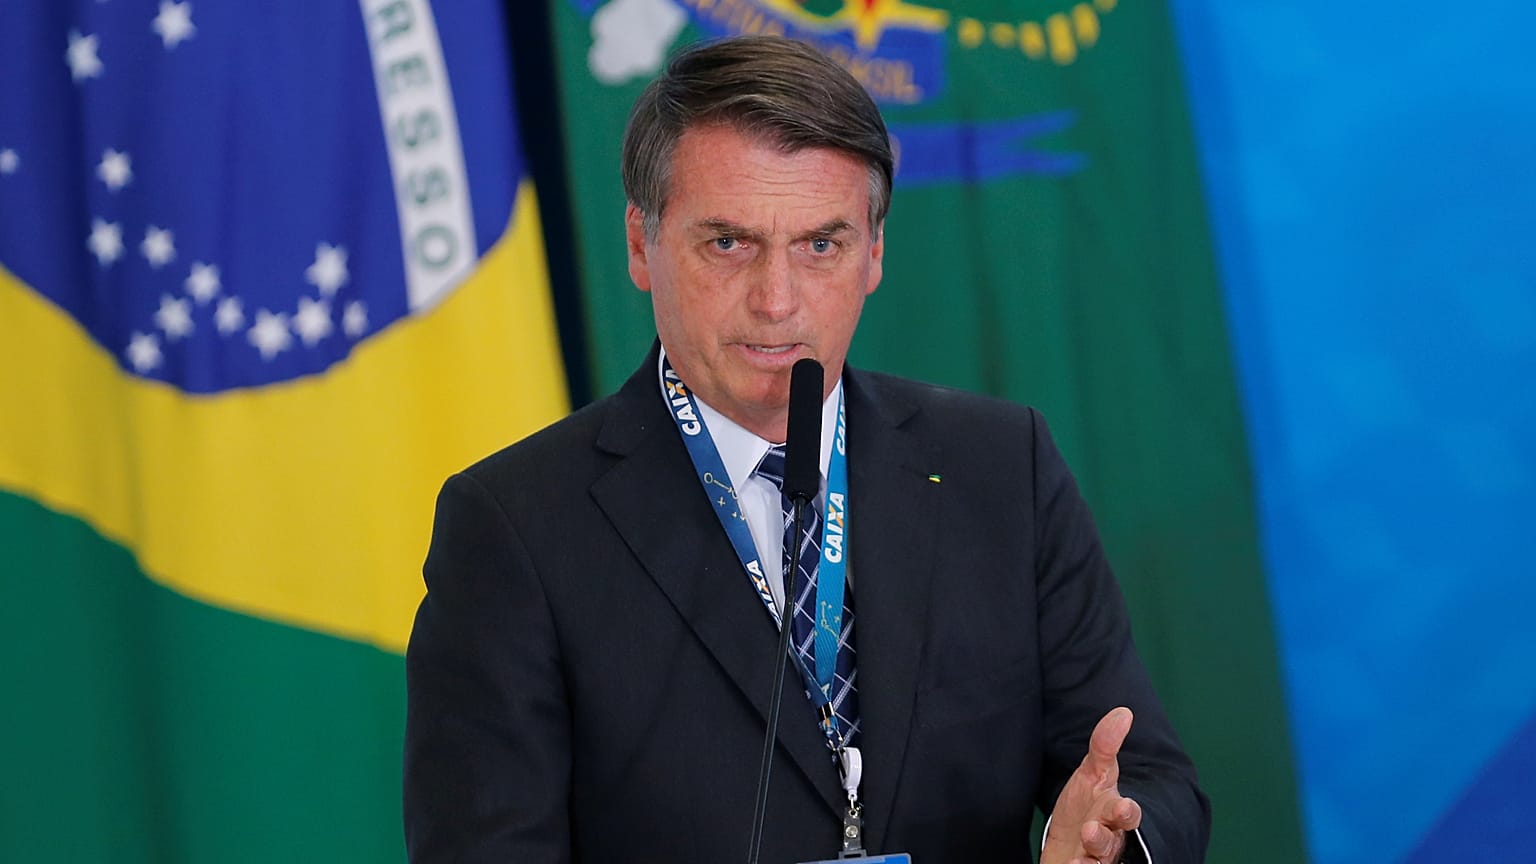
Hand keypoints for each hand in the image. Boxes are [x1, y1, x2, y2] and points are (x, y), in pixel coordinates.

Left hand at [1041, 707, 1142, 863]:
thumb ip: (1105, 746)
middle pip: (1112, 842)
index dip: (1126, 812)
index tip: (1124, 806)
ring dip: (1089, 856)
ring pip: (1097, 861)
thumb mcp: (1092, 775)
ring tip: (1078, 852)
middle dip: (1105, 838)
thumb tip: (1124, 711)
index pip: (1128, 814)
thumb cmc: (1084, 808)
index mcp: (1114, 814)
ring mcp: (1093, 858)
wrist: (1067, 844)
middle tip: (1093, 831)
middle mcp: (1108, 840)